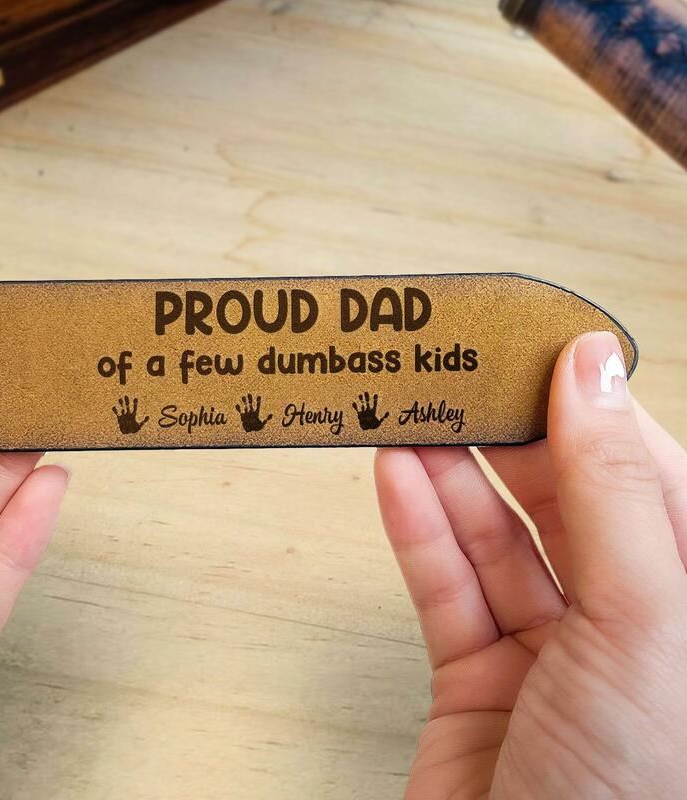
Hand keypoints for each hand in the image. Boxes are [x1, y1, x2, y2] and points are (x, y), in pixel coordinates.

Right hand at [113, 395, 149, 434]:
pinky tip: (114, 407)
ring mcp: (124, 415)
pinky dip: (115, 410)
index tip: (135, 398)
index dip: (135, 403)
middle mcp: (128, 413)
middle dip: (127, 401)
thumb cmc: (134, 429)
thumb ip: (144, 421)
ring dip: (121, 404)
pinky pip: (117, 413)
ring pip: (122, 408)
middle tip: (126, 396)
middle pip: (127, 406)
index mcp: (133, 415)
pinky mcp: (119, 418)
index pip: (135, 407)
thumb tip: (148, 416)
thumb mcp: (140, 426)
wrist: (127, 433)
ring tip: (120, 399)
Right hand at [236, 393, 272, 432]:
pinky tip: (237, 405)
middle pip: (251, 403)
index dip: (258, 400)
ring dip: (244, 401)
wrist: (251, 431)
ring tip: (243, 397)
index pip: (258, 405)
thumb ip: (267, 419)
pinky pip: (240, 411)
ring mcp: (247, 413)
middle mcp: (251, 411)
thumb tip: (271, 414)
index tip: (259, 396)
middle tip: (249, 393)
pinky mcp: (242, 416)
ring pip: (245, 405)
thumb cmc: (258, 427)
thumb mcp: (263, 423)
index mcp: (257, 412)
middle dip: (250, 399)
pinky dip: (238, 408)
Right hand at [353, 392, 388, 430]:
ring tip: (360, 395)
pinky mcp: (359, 414)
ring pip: (362, 404)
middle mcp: (368, 409)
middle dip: (367, 397)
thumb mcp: (380, 421)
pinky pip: (357, 410)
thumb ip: (384, 417)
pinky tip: (353, 403)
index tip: (375, 394)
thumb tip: (388, 412)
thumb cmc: (374, 424)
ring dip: (361, 400)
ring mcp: (364, 411)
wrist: (368, 428)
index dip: (375, 399)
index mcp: (373, 410)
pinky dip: (355, 406)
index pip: (374, 403)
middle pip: (368, 402)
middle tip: (366, 392)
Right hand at [375, 331, 686, 798]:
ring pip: (499, 540)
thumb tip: (593, 377)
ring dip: (451, 473)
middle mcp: (635, 628)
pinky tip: (396, 475)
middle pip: (568, 501)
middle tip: (460, 375)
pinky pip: (448, 588)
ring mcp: (552, 655)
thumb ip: (618, 497)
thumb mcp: (646, 631)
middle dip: (510, 435)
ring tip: (410, 412)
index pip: (653, 477)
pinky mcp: (479, 681)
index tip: (541, 348)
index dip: (596, 409)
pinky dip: (419, 529)